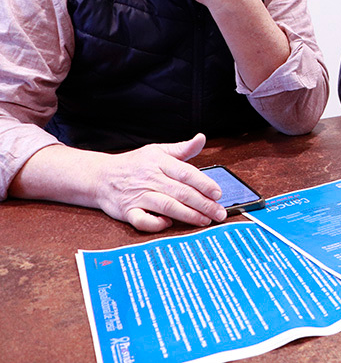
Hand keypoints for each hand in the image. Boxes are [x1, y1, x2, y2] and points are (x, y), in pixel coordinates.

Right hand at [93, 133, 226, 231]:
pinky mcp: (127, 211)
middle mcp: (150, 179)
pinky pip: (142, 220)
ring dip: (188, 215)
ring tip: (204, 220)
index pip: (186, 173)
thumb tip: (201, 138)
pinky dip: (156, 223)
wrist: (100, 176)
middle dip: (203, 204)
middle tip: (219, 213)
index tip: (218, 193)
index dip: (204, 183)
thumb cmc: (134, 164)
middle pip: (181, 192)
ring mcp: (138, 196)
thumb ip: (182, 149)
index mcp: (159, 162)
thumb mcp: (157, 151)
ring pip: (167, 206)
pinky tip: (168, 223)